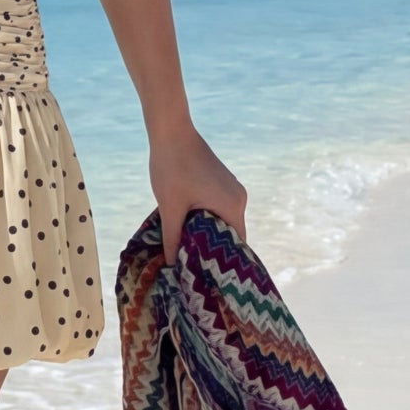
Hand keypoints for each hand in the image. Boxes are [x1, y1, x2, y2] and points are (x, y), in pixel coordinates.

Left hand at [148, 121, 247, 264]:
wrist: (171, 132)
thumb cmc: (171, 168)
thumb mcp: (170, 208)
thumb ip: (173, 239)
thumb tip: (172, 266)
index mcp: (233, 206)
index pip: (237, 245)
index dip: (223, 263)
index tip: (209, 277)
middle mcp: (239, 198)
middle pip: (231, 234)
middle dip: (213, 251)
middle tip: (194, 268)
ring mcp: (232, 189)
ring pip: (223, 222)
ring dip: (207, 235)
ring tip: (189, 252)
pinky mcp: (222, 182)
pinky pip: (218, 209)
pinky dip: (206, 221)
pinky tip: (188, 228)